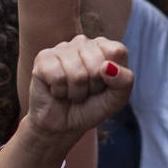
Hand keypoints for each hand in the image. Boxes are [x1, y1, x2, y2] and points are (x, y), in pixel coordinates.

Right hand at [23, 35, 133, 150]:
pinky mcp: (43, 58)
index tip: (105, 85)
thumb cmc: (92, 107)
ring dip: (76, 92)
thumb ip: (124, 81)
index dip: (113, 76)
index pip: (117, 51)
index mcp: (105, 46)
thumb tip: (107, 67)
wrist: (63, 125)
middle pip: (98, 65)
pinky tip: (57, 91)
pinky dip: (60, 92)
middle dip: (93, 87)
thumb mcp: (117, 98)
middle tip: (86, 91)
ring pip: (78, 74)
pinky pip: (58, 77)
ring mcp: (62, 48)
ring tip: (72, 92)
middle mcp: (83, 42)